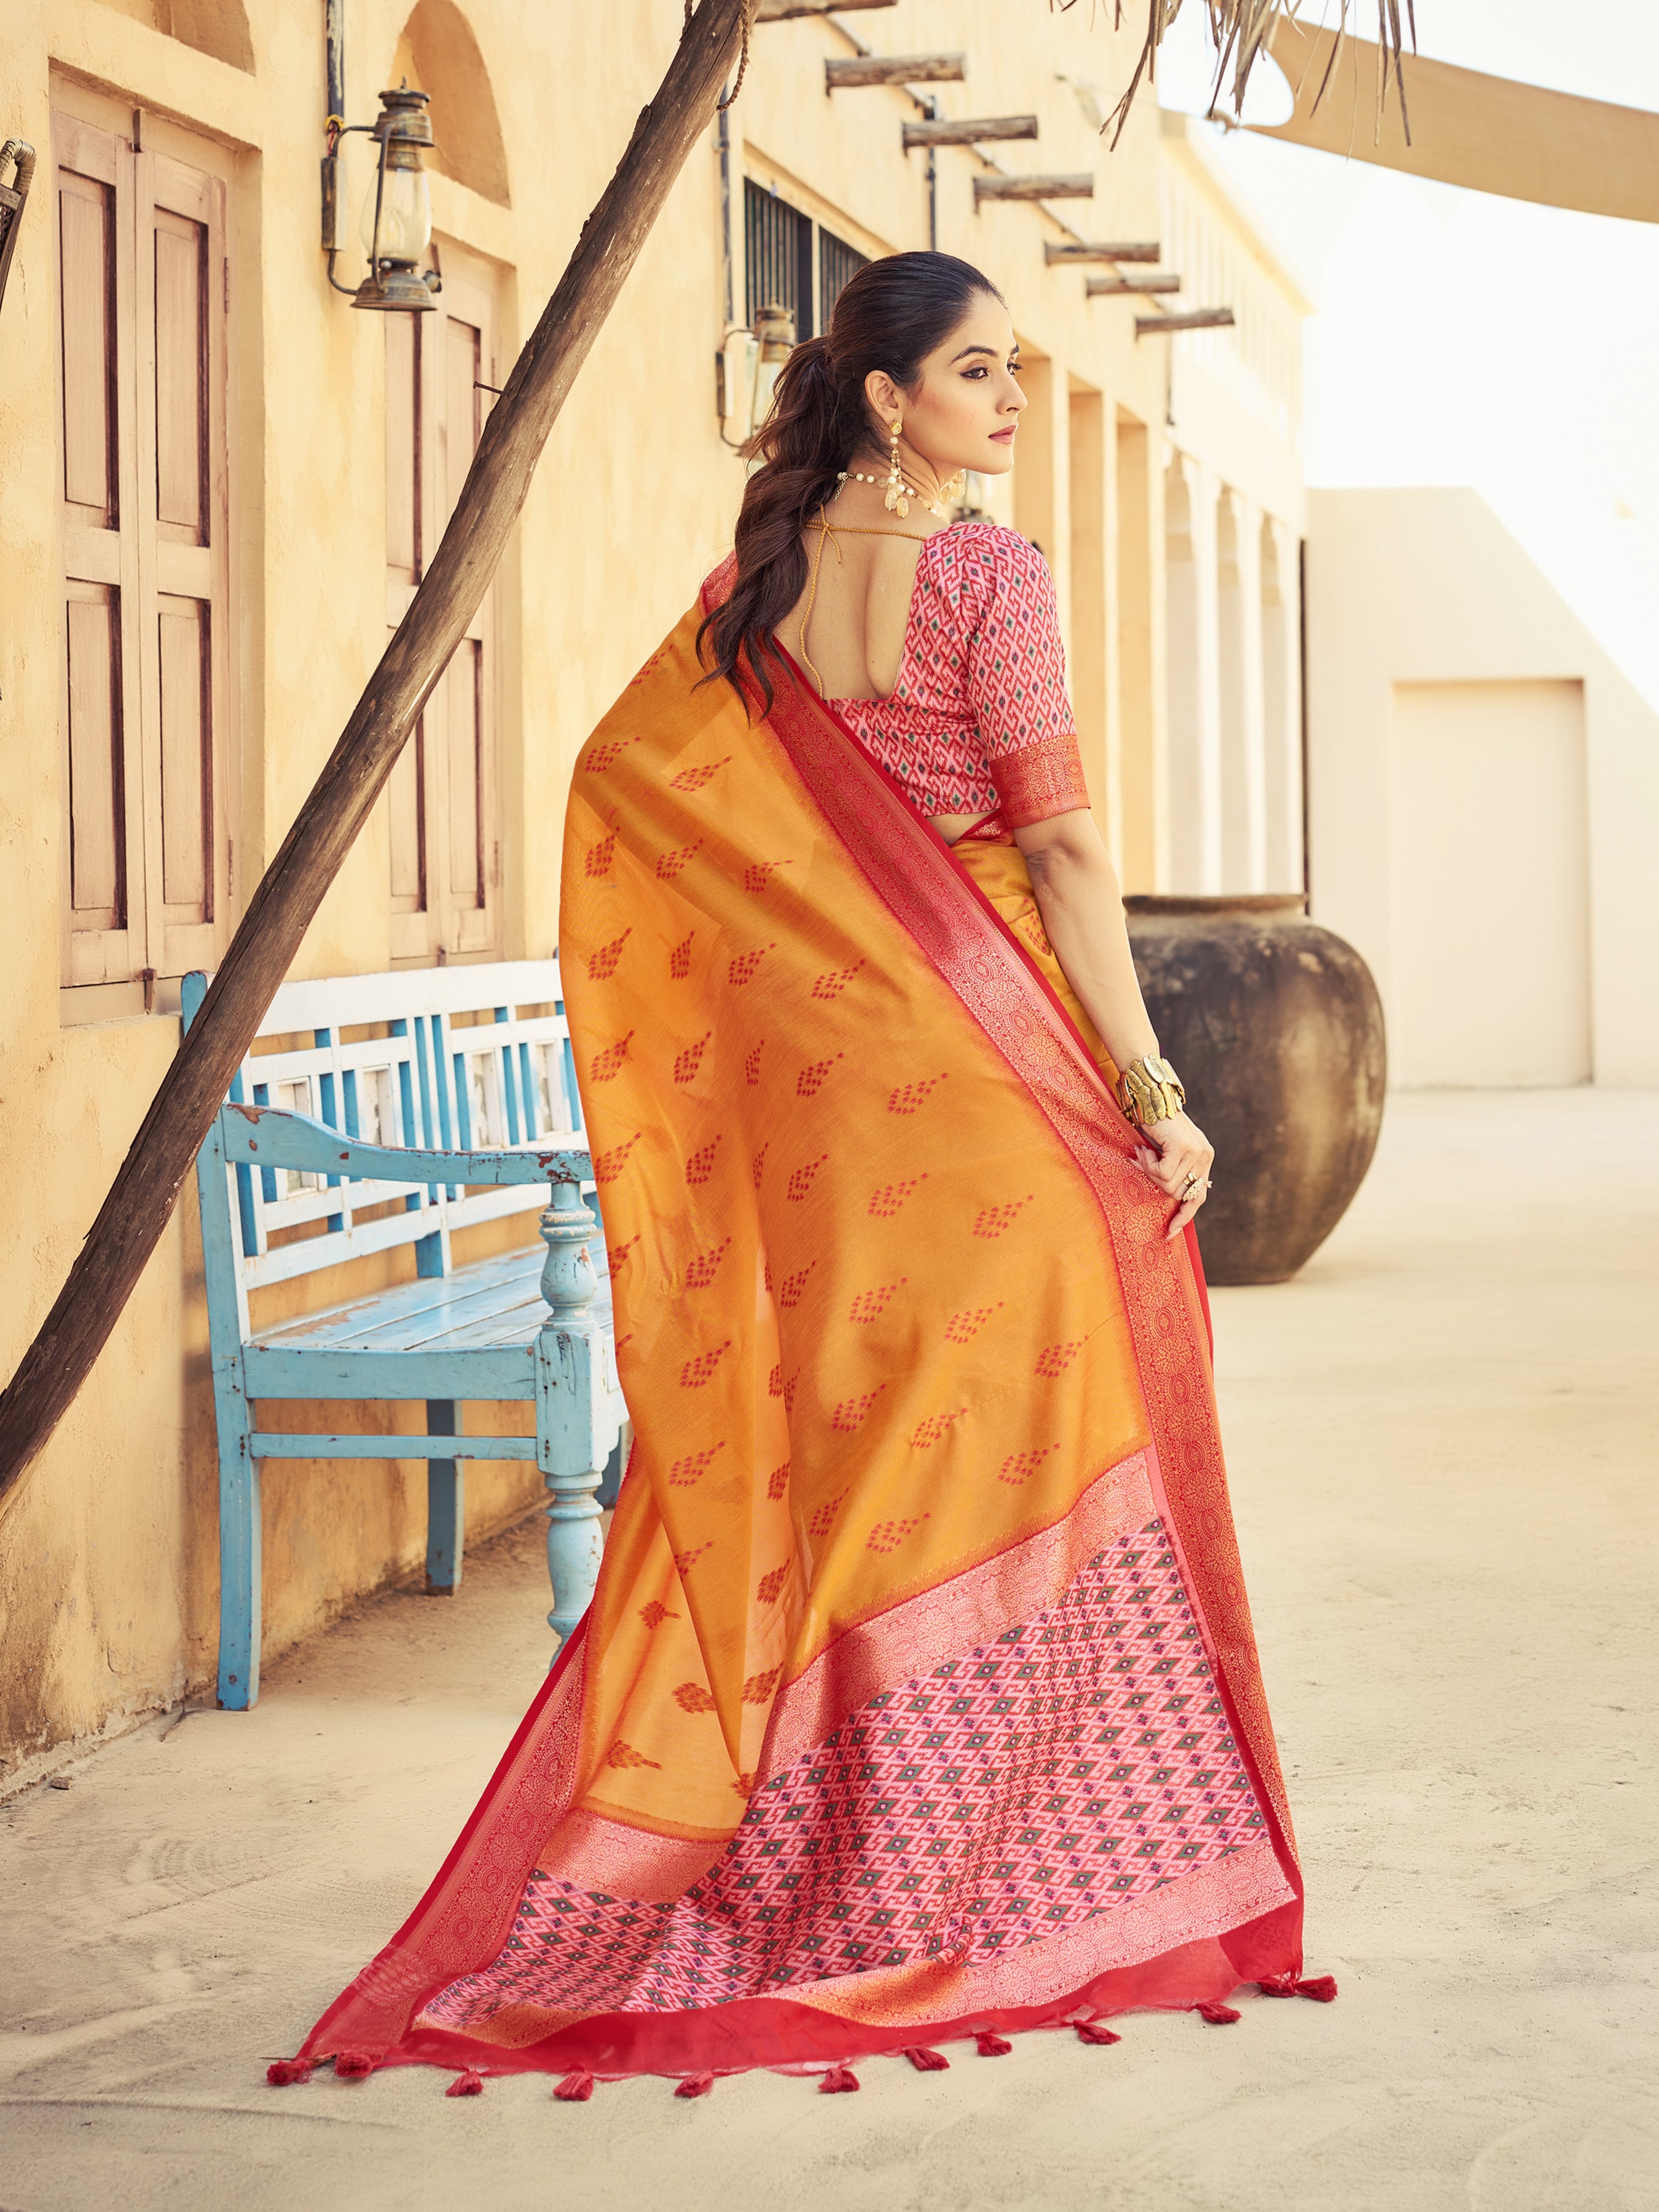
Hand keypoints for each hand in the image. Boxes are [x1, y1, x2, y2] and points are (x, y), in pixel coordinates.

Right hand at [1132, 1109, 1214, 1242]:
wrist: (1150, 1095)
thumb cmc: (1154, 1123)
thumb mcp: (1166, 1151)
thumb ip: (1172, 1171)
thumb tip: (1169, 1198)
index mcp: (1204, 1158)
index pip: (1198, 1197)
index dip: (1184, 1216)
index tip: (1170, 1233)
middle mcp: (1205, 1156)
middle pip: (1178, 1194)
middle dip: (1156, 1182)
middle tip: (1143, 1161)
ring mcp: (1197, 1152)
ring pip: (1168, 1185)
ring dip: (1149, 1171)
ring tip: (1144, 1151)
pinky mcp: (1184, 1148)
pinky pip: (1161, 1173)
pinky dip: (1147, 1164)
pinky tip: (1144, 1148)